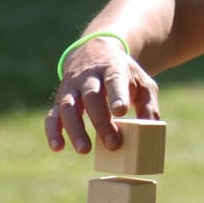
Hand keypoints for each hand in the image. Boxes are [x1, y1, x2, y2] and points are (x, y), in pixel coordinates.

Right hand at [46, 39, 160, 155]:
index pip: (114, 79)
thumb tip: (151, 132)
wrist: (95, 52)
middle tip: (113, 144)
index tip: (121, 111)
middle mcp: (89, 76)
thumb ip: (149, 105)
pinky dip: (52, 131)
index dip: (116, 95)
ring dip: (75, 128)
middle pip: (91, 96)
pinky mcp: (60, 98)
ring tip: (84, 150)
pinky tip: (58, 147)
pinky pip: (52, 114)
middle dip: (101, 121)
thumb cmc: (123, 74)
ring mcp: (72, 87)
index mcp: (113, 68)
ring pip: (68, 106)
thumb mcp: (142, 82)